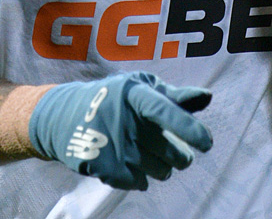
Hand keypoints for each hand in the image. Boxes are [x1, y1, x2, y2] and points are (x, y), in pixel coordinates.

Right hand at [28, 72, 212, 189]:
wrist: (65, 118)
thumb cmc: (114, 98)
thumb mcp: (140, 88)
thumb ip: (174, 96)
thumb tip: (207, 97)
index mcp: (134, 94)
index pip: (164, 111)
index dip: (188, 127)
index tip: (206, 143)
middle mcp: (122, 119)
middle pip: (171, 152)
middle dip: (180, 156)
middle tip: (175, 151)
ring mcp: (112, 145)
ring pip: (160, 171)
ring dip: (162, 167)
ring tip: (148, 153)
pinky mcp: (104, 167)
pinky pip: (140, 182)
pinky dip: (141, 177)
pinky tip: (130, 162)